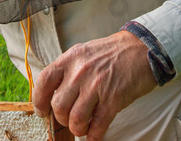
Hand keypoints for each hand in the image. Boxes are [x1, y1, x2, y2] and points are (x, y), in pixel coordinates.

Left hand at [33, 31, 155, 140]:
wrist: (141, 49)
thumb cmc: (112, 52)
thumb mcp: (84, 53)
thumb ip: (68, 70)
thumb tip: (54, 93)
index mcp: (70, 58)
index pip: (44, 81)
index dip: (39, 100)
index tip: (42, 111)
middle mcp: (80, 72)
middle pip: (59, 106)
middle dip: (62, 119)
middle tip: (69, 119)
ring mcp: (96, 86)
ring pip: (75, 119)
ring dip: (78, 129)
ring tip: (83, 127)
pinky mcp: (113, 99)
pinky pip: (97, 125)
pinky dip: (94, 135)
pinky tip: (94, 135)